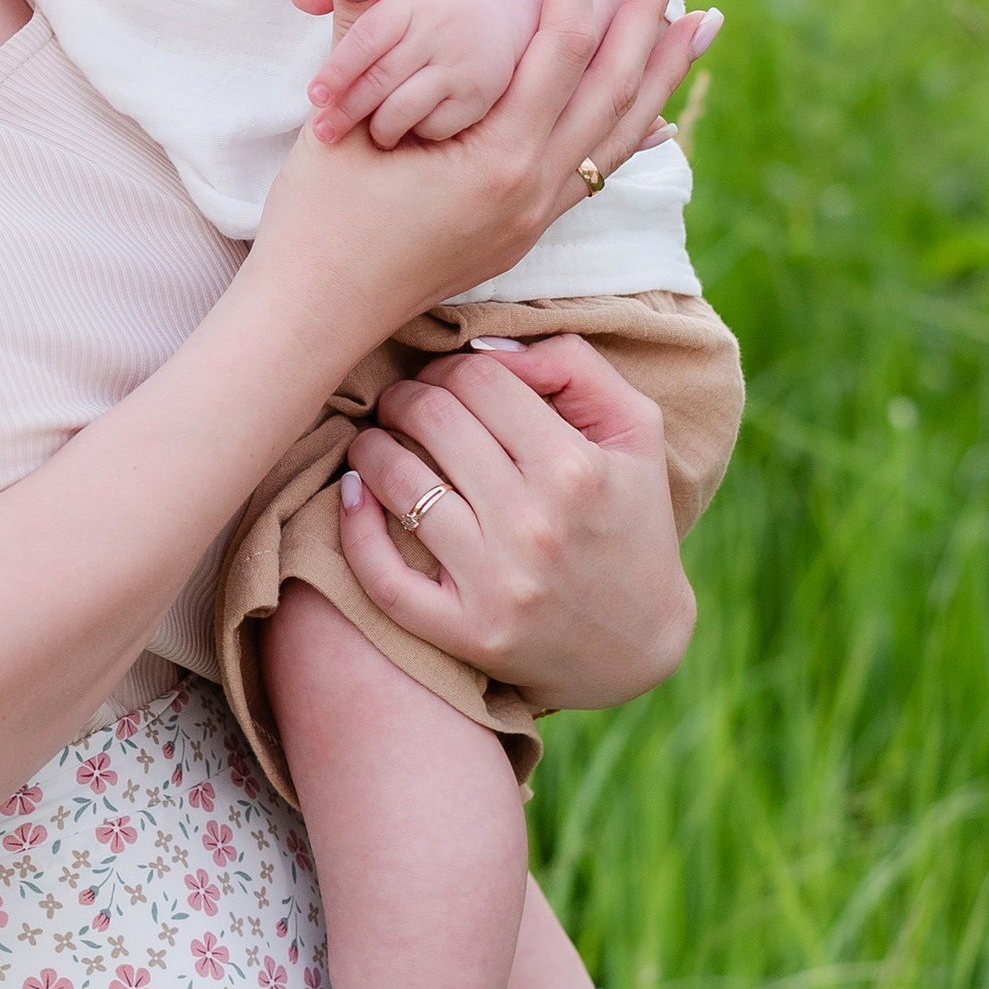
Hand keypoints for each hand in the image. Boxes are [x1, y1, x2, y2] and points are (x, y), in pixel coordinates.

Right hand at [251, 0, 715, 333]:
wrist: (312, 321)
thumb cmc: (315, 224)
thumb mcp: (336, 125)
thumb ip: (359, 42)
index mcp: (499, 160)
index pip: (560, 43)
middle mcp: (536, 191)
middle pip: (618, 84)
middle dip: (649, 7)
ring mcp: (536, 217)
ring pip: (623, 133)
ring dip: (663, 71)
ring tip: (703, 19)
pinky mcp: (524, 232)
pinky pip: (598, 173)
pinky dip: (632, 133)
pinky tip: (656, 117)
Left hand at [290, 0, 540, 146]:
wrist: (499, 19)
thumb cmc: (427, 6)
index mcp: (409, 0)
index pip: (365, 39)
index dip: (337, 71)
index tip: (315, 96)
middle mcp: (438, 30)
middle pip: (380, 79)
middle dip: (346, 109)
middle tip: (323, 130)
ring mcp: (461, 65)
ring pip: (404, 109)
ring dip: (377, 127)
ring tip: (365, 133)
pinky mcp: (478, 96)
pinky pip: (434, 127)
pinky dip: (413, 133)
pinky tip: (405, 129)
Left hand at [335, 334, 696, 708]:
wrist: (637, 643)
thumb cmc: (630, 518)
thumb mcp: (633, 430)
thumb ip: (572, 365)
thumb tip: (485, 345)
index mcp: (576, 468)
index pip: (478, 379)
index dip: (448, 367)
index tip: (442, 380)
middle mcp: (535, 525)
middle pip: (432, 419)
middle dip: (403, 397)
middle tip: (400, 404)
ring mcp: (497, 585)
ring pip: (399, 484)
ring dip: (370, 448)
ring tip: (374, 442)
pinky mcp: (466, 633)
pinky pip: (382, 576)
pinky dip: (353, 525)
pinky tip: (352, 493)